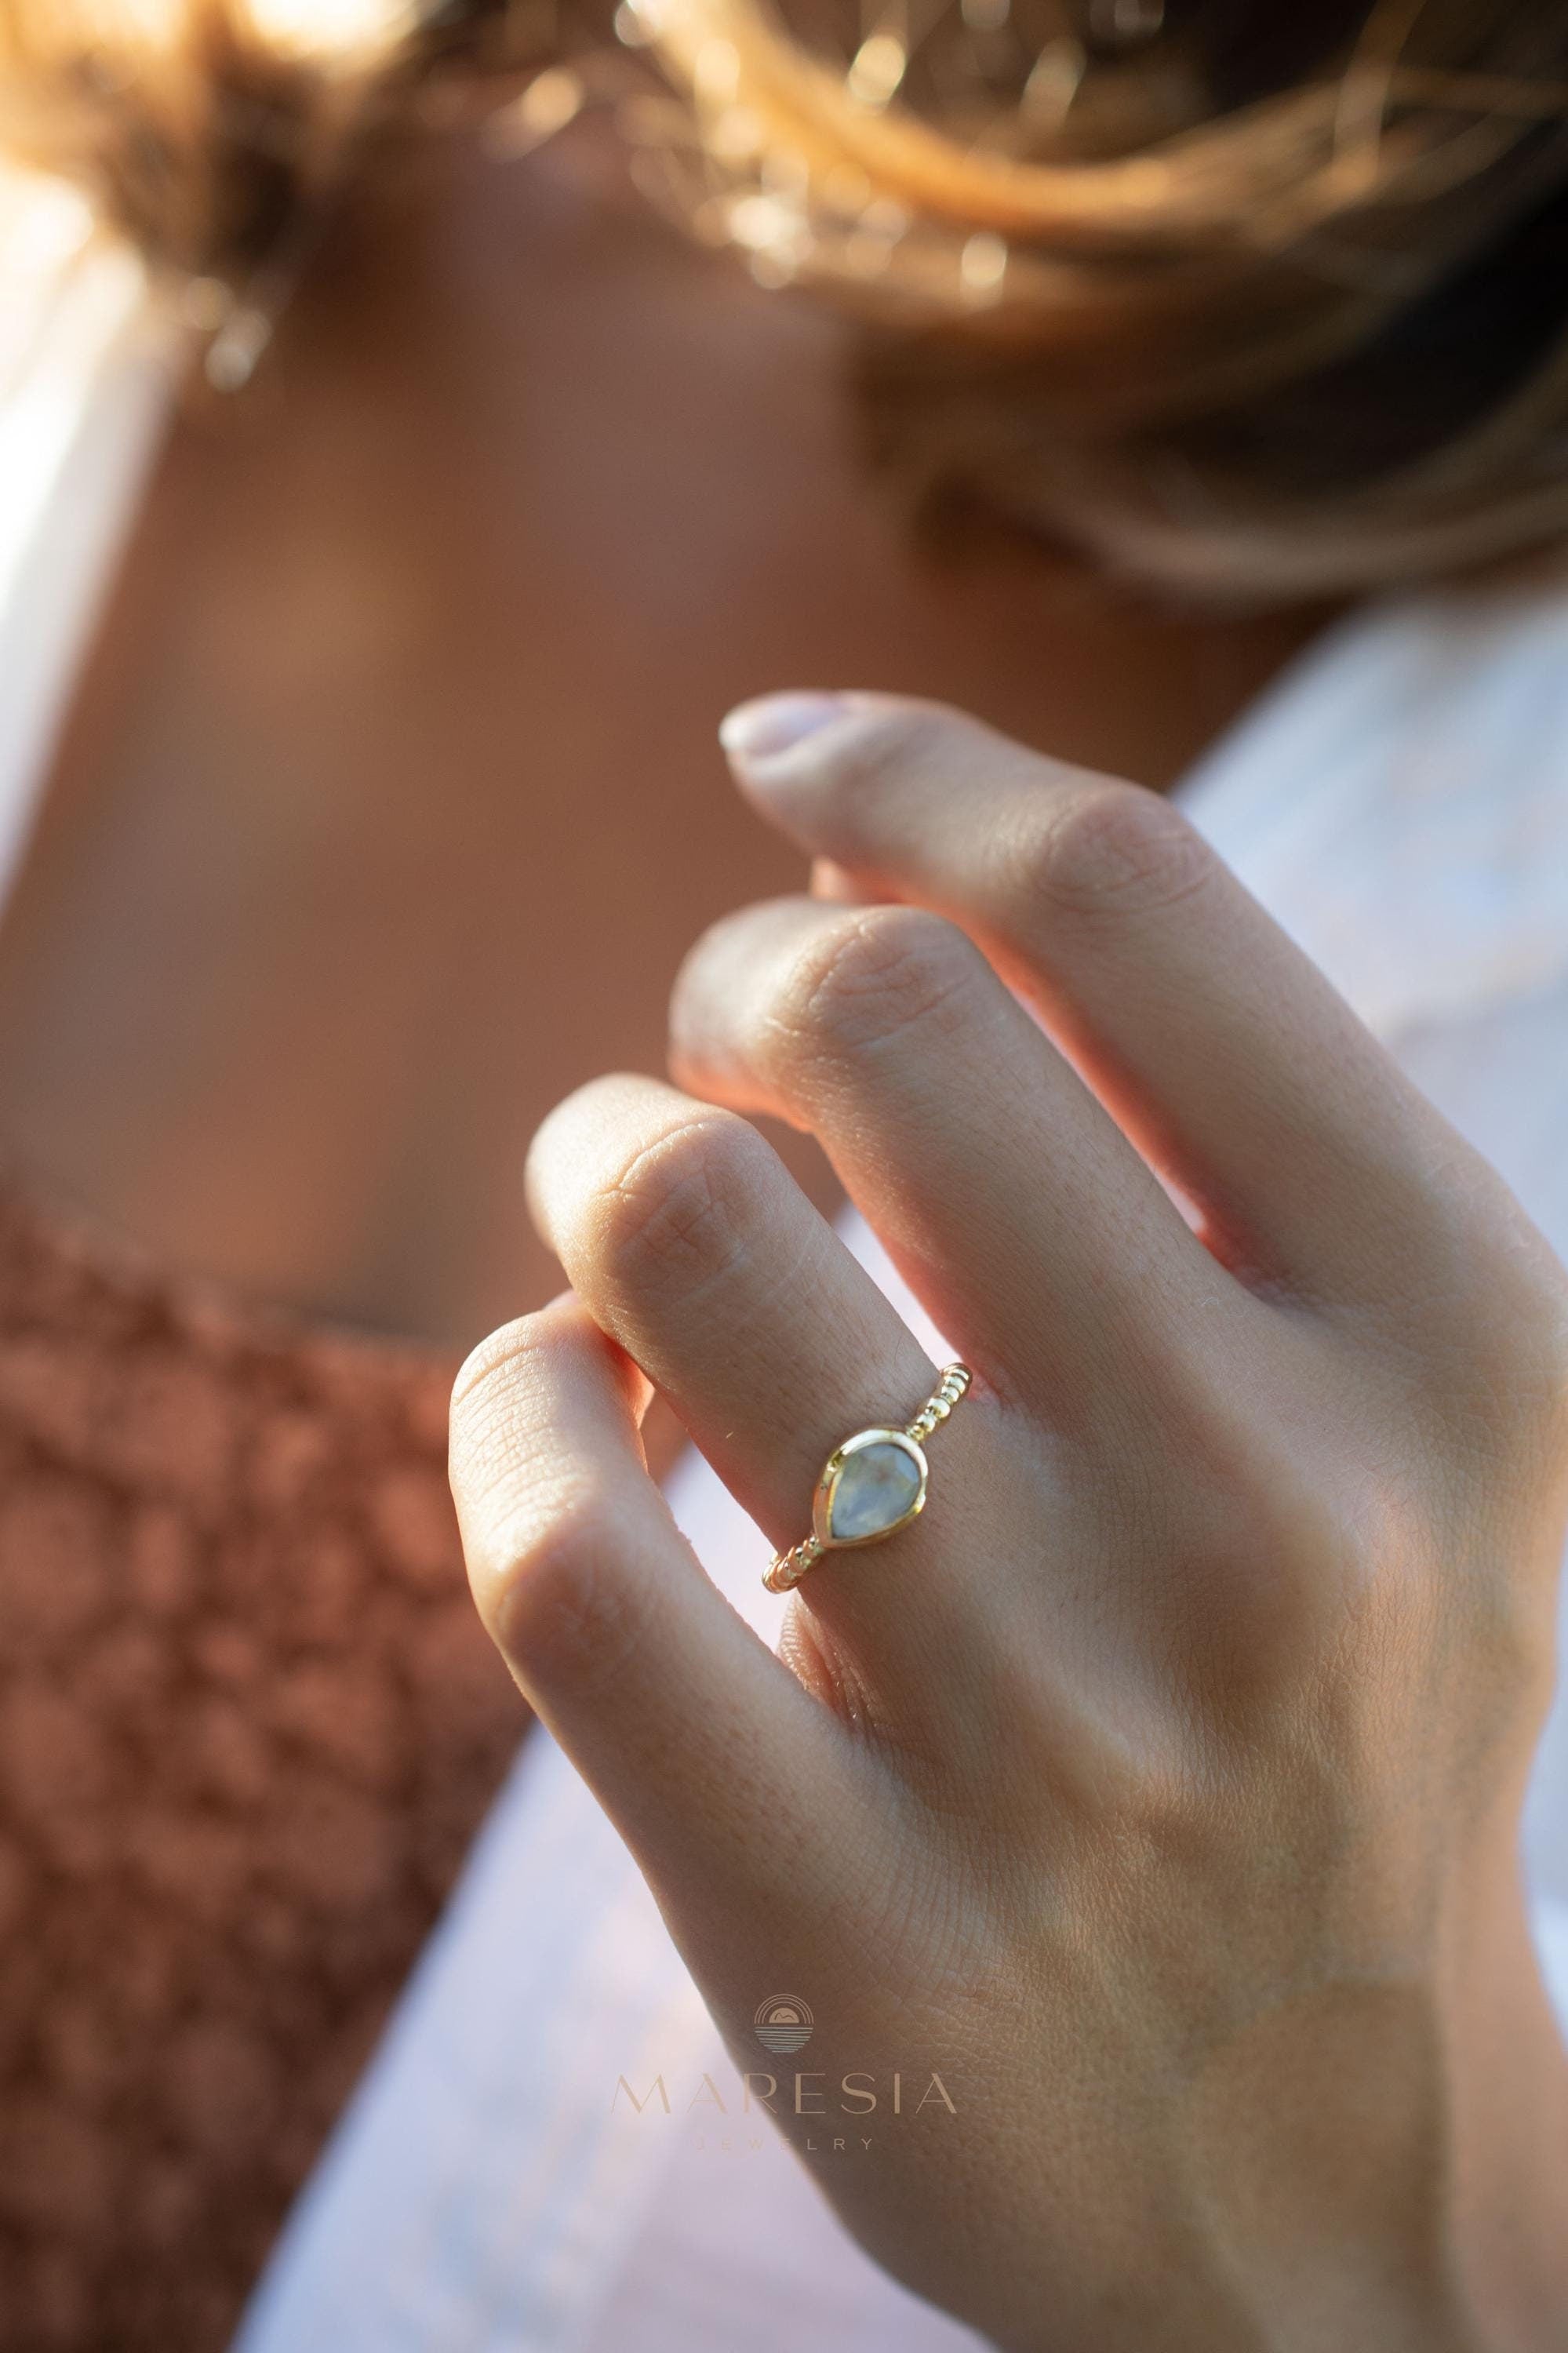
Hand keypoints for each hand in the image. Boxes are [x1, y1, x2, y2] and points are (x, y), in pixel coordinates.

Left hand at [450, 694, 1567, 2350]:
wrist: (1338, 2171)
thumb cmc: (1336, 1679)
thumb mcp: (1405, 1380)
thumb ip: (1190, 1077)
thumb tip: (834, 793)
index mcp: (1453, 1330)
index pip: (1119, 898)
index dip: (907, 767)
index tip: (782, 754)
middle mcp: (1280, 1517)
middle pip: (860, 1009)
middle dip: (732, 983)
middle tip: (735, 1072)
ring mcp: (1060, 1742)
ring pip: (670, 1235)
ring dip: (603, 1171)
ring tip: (648, 1248)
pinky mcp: (848, 1935)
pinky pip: (555, 1542)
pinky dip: (518, 1417)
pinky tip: (584, 1430)